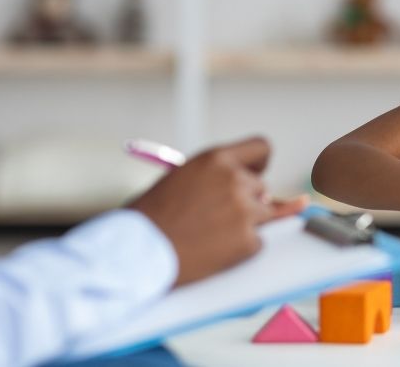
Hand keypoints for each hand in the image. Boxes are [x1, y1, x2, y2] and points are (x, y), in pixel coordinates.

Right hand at [129, 137, 307, 285]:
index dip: (258, 164)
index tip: (254, 174)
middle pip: (261, 187)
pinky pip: (257, 242)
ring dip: (245, 224)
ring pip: (264, 215)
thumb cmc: (150, 217)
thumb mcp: (183, 179)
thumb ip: (218, 178)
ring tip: (210, 234)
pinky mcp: (247, 240)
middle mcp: (234, 180)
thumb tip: (260, 192)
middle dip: (246, 201)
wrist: (136, 251)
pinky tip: (213, 251)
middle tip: (217, 217)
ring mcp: (244, 210)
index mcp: (216, 159)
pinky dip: (241, 249)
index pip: (260, 147)